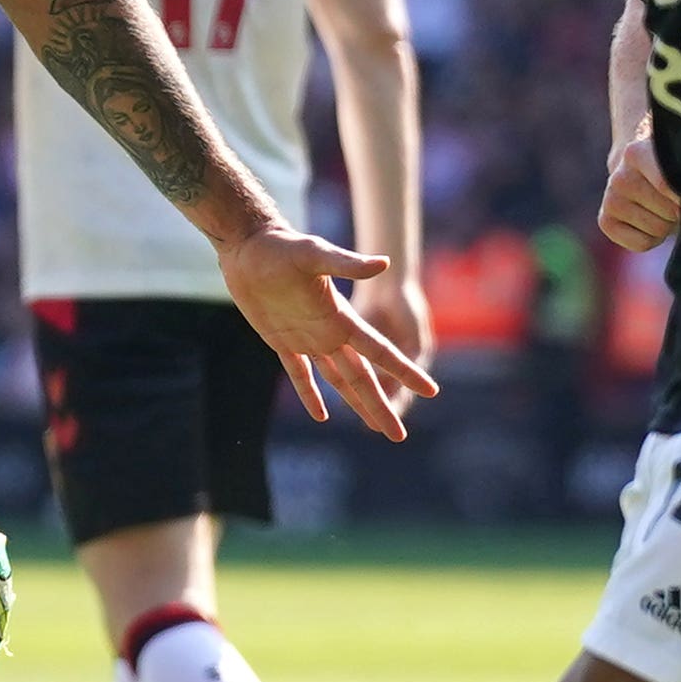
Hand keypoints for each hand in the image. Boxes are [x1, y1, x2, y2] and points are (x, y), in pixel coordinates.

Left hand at [215, 224, 441, 438]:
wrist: (249, 244)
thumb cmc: (282, 245)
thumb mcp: (314, 254)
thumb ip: (347, 263)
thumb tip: (384, 263)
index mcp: (342, 318)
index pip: (381, 352)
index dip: (404, 372)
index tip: (430, 391)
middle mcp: (331, 332)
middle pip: (363, 377)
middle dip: (381, 406)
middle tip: (398, 436)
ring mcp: (307, 338)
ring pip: (338, 380)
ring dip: (355, 403)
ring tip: (373, 427)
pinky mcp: (281, 340)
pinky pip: (299, 374)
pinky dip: (310, 395)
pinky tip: (322, 415)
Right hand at [600, 128, 680, 251]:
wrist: (639, 167)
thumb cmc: (669, 165)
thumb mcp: (680, 161)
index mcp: (635, 154)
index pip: (666, 185)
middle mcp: (619, 178)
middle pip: (668, 211)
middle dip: (678, 209)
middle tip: (672, 197)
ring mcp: (611, 200)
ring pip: (657, 229)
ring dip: (666, 223)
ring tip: (661, 206)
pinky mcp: (605, 222)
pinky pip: (642, 243)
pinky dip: (652, 239)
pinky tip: (649, 220)